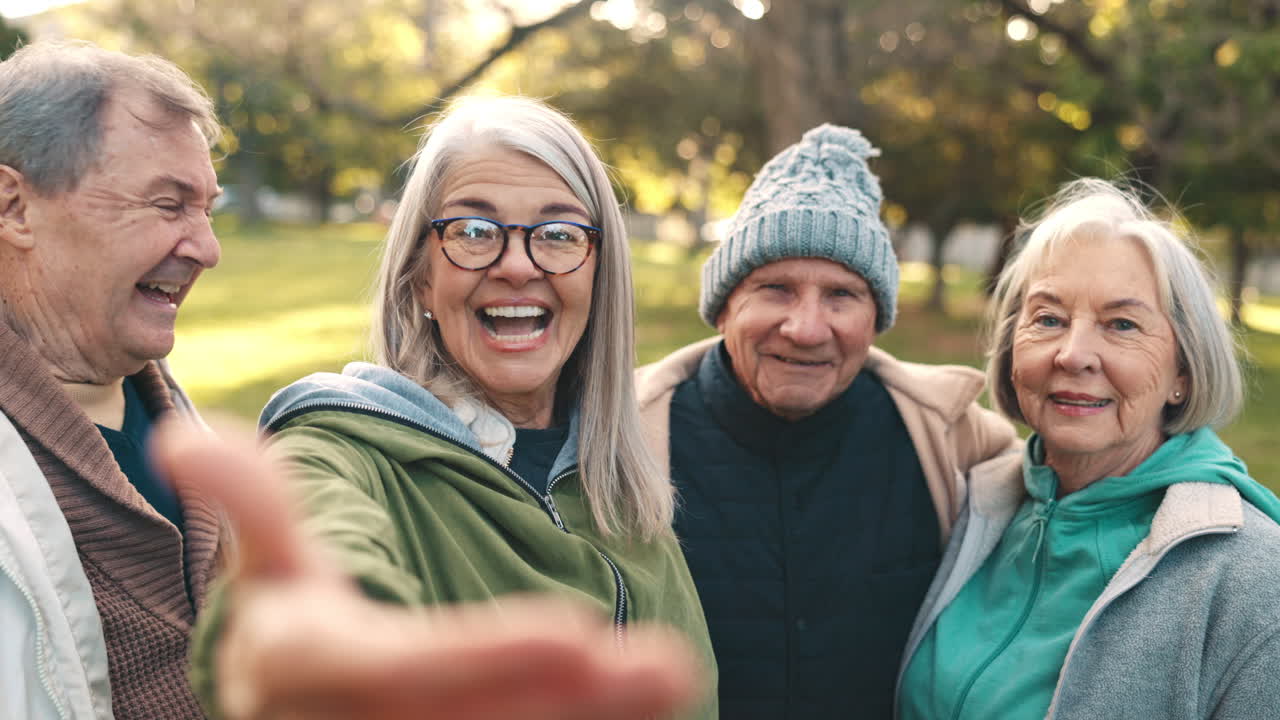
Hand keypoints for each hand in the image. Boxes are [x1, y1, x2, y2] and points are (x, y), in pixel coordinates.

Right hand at [152, 420, 702, 719]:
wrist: (289, 715)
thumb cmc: (290, 632)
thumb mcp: (269, 568)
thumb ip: (253, 504)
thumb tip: (181, 433)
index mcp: (307, 669)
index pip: (396, 669)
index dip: (480, 658)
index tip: (578, 631)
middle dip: (565, 699)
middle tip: (664, 665)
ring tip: (671, 677)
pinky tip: (639, 707)